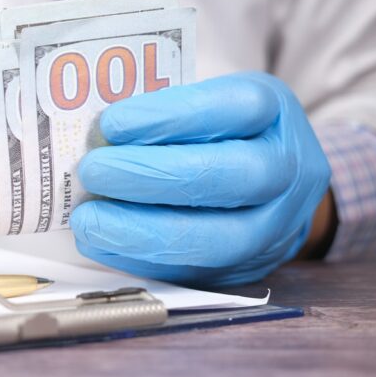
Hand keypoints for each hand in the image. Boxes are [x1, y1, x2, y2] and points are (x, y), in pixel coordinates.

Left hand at [69, 72, 330, 286]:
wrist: (277, 188)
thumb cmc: (225, 133)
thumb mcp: (209, 103)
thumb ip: (163, 114)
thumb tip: (96, 136)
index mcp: (274, 112)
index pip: (235, 109)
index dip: (170, 116)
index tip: (112, 123)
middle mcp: (287, 169)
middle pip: (229, 176)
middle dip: (151, 176)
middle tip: (93, 170)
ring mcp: (275, 226)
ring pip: (217, 238)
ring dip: (141, 230)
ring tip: (88, 219)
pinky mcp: (248, 268)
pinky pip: (195, 272)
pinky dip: (139, 259)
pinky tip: (100, 243)